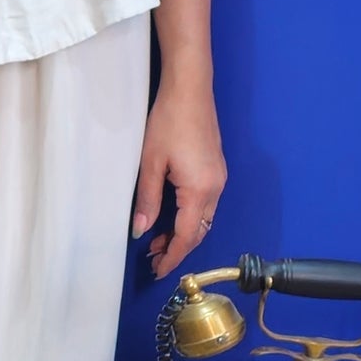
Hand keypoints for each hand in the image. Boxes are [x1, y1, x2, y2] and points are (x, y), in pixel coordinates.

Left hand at [132, 76, 226, 279]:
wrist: (190, 90)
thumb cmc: (168, 121)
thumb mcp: (151, 163)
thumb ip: (148, 200)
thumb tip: (141, 231)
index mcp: (200, 190)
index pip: (188, 235)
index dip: (173, 256)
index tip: (158, 270)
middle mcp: (216, 188)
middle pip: (199, 230)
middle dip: (178, 247)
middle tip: (153, 258)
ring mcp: (219, 178)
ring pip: (203, 218)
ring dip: (183, 232)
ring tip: (158, 240)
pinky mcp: (216, 169)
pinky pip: (206, 203)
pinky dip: (190, 216)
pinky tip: (172, 215)